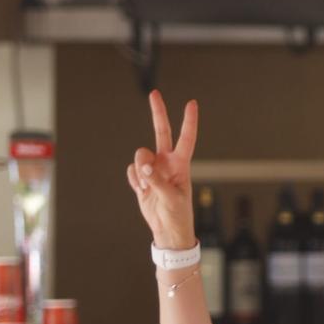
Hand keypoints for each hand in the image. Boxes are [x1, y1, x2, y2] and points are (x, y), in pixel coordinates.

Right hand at [124, 91, 197, 251]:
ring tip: (148, 187)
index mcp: (181, 165)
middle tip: (154, 93)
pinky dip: (135, 180)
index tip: (192, 104)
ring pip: (140, 155)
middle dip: (158, 113)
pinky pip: (132, 171)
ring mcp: (153, 169)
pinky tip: (143, 191)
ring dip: (140, 169)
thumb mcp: (172, 199)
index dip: (189, 121)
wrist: (167, 230)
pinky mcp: (141, 178)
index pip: (186, 139)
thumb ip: (157, 180)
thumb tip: (143, 165)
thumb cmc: (178, 215)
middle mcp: (167, 163)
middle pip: (161, 132)